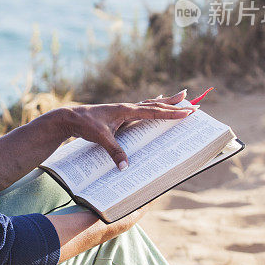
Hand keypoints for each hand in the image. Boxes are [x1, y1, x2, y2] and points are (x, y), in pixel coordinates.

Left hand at [56, 90, 197, 169]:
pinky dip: (152, 105)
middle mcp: (128, 107)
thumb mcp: (101, 138)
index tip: (187, 111)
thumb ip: (114, 151)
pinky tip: (155, 102)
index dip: (171, 113)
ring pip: (150, 104)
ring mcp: (124, 109)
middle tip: (192, 102)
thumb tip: (126, 167)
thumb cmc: (86, 124)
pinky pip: (142, 108)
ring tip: (180, 97)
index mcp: (126, 110)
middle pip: (156, 104)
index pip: (153, 111)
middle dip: (174, 104)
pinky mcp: (120, 114)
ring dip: (165, 102)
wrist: (71, 117)